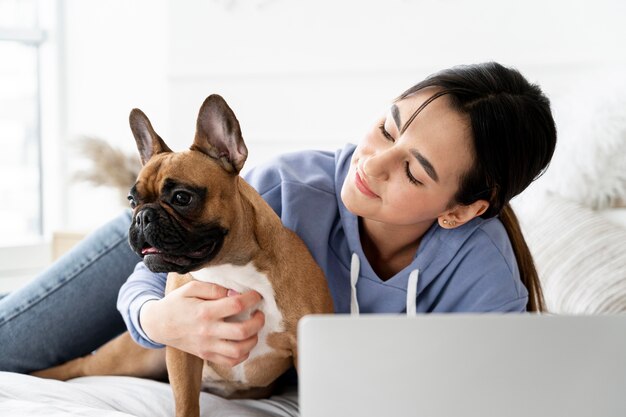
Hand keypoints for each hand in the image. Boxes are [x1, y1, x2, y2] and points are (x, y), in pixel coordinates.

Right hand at [140, 281, 264, 366]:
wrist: (157, 325)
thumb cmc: (176, 303)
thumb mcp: (191, 288)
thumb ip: (214, 288)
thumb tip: (235, 293)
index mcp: (204, 312)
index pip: (236, 305)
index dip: (251, 298)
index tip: (256, 295)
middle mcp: (207, 331)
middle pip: (243, 331)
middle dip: (258, 321)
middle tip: (259, 313)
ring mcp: (207, 346)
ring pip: (239, 350)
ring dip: (253, 339)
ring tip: (254, 329)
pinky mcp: (206, 356)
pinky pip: (230, 362)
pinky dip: (243, 354)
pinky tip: (244, 343)